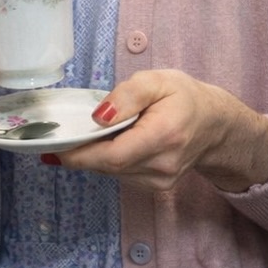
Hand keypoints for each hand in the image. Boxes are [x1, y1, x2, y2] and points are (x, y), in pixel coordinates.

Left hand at [51, 70, 267, 192]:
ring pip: (112, 173)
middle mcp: (162, 166)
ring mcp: (160, 182)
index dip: (79, 154)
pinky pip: (121, 175)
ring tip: (80, 137)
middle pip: (108, 166)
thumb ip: (127, 95)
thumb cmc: (185, 97)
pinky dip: (107, 161)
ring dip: (93, 156)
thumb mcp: (158, 80)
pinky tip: (103, 145)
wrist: (215, 126)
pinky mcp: (156, 187)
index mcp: (163, 136)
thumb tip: (97, 118)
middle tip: (58, 137)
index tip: (53, 147)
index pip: (112, 155)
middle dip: (80, 152)